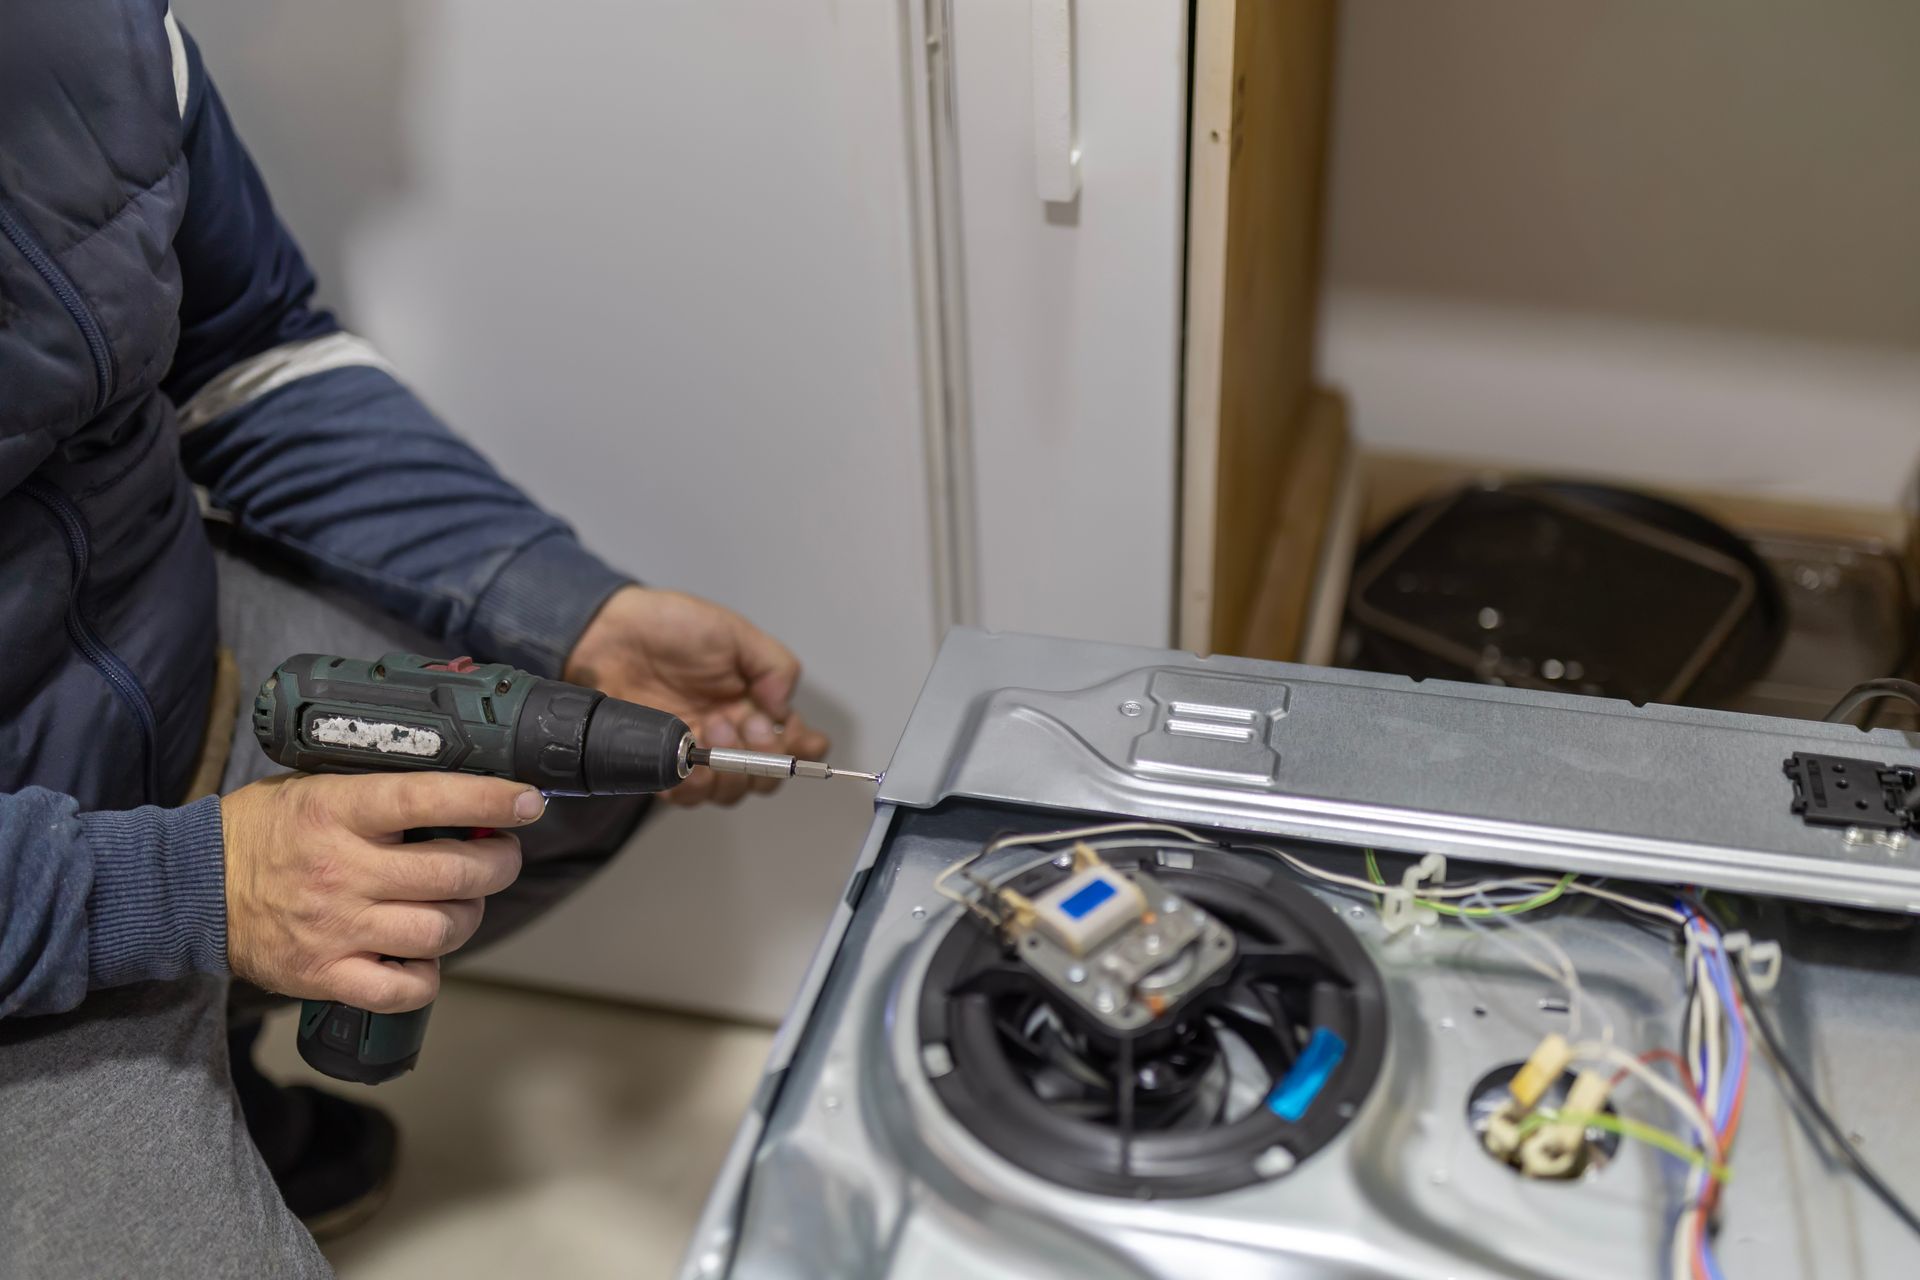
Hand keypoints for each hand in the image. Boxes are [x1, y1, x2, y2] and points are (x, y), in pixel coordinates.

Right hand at [221, 772, 544, 1011]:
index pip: (429, 799)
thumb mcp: (316, 785)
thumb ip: (379, 788)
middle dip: (498, 864)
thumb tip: (461, 790)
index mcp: (338, 811)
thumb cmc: (263, 831)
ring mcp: (336, 927)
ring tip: (462, 902)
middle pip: (452, 872)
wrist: (190, 888)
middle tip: (502, 856)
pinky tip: (424, 954)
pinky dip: (429, 974)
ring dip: (468, 916)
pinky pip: (404, 988)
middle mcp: (342, 870)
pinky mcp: (326, 973)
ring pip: (440, 930)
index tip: (526, 802)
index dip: (488, 801)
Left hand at [564, 585, 828, 806]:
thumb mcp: (735, 632)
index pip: (797, 742)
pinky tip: (689, 757)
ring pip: (731, 792)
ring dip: (729, 770)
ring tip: (710, 728)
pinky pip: (689, 795)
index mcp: (756, 703)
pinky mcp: (664, 765)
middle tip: (745, 726)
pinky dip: (695, 785)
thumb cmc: (670, 625)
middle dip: (765, 760)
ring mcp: (698, 753)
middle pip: (767, 777)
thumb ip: (775, 666)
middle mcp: (731, 734)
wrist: (610, 633)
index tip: (789, 734)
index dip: (802, 750)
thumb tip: (784, 708)